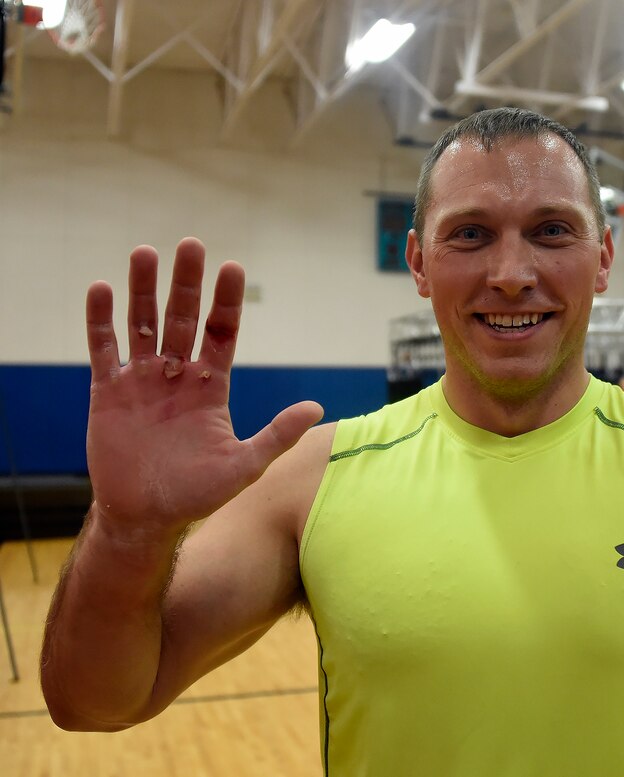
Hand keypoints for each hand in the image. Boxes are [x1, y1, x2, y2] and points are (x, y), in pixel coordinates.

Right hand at [85, 238, 323, 538]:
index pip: (221, 332)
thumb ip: (278, 434)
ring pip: (143, 325)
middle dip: (186, 283)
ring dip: (143, 290)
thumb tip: (317, 407)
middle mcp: (178, 376)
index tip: (232, 267)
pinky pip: (105, 349)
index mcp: (212, 386)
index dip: (225, 302)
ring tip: (145, 252)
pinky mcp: (109, 392)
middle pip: (182, 319)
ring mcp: (143, 381)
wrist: (147, 517)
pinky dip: (101, 321)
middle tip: (191, 244)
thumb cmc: (198, 494)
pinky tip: (102, 289)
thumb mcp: (245, 465)